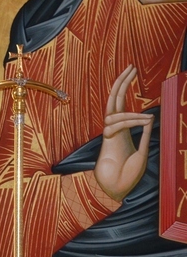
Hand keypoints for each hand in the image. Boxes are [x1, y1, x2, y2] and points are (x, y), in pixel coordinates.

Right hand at [94, 65, 152, 201]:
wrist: (114, 190)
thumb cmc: (126, 176)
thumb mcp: (142, 152)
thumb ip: (145, 135)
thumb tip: (150, 119)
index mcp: (123, 130)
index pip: (122, 104)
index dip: (125, 88)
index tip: (132, 73)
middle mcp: (114, 129)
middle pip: (114, 100)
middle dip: (121, 83)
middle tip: (130, 67)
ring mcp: (109, 134)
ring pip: (115, 112)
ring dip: (133, 113)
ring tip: (147, 118)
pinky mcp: (106, 140)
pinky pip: (116, 124)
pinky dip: (131, 121)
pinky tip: (144, 122)